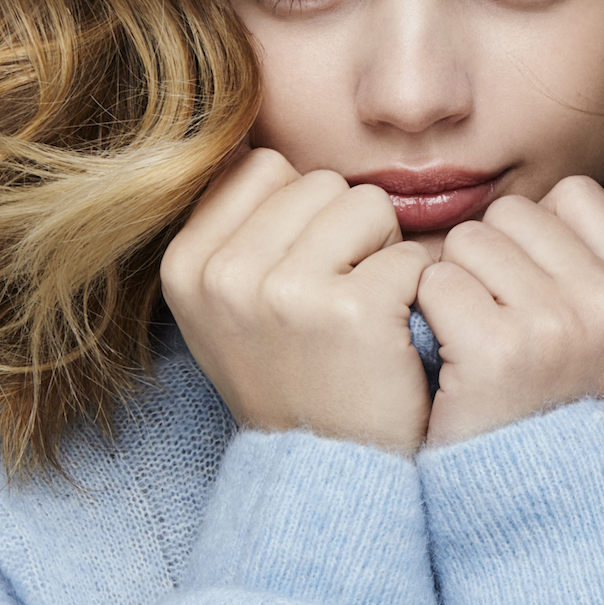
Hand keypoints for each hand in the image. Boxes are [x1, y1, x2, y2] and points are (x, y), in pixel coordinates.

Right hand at [160, 147, 433, 453]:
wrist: (331, 472)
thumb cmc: (296, 374)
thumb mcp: (232, 303)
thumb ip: (238, 224)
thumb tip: (248, 132)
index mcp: (186, 265)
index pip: (263, 166)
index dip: (302, 211)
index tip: (301, 274)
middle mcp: (225, 275)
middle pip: (321, 182)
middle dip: (346, 231)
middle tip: (338, 303)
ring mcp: (283, 293)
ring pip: (368, 205)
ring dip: (384, 253)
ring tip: (364, 315)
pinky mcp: (350, 312)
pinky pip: (411, 254)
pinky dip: (417, 290)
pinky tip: (392, 336)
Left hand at [419, 175, 603, 444]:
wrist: (531, 506)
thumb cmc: (552, 408)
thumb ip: (582, 263)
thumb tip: (526, 199)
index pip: (574, 194)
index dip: (536, 233)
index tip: (531, 286)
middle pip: (514, 212)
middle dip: (490, 258)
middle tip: (495, 320)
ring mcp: (558, 324)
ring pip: (470, 240)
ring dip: (455, 283)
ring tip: (473, 340)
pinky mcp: (498, 349)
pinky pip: (437, 281)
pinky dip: (427, 314)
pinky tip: (449, 354)